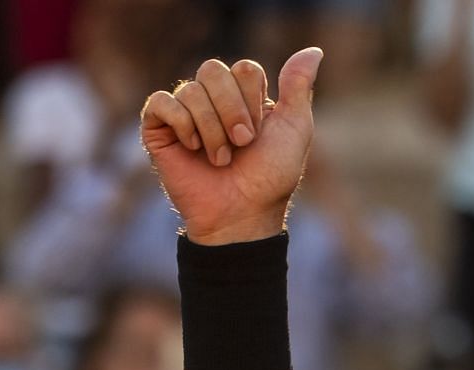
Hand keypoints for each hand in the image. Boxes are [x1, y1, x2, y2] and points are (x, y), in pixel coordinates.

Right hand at [141, 49, 321, 246]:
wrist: (242, 215)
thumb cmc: (270, 178)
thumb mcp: (295, 130)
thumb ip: (299, 88)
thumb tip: (314, 51)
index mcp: (244, 96)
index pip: (244, 69)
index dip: (253, 101)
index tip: (259, 134)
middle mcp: (213, 99)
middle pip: (213, 70)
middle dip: (232, 110)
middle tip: (242, 145)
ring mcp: (185, 112)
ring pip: (191, 90)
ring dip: (212, 130)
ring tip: (220, 159)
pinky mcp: (159, 128)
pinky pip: (162, 102)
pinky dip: (182, 124)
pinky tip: (192, 148)